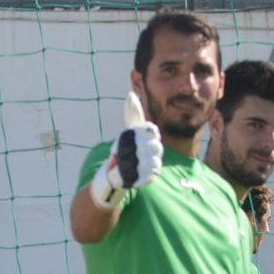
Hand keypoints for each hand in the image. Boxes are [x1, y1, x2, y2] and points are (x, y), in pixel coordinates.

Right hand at [90, 92, 162, 208]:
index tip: (146, 138)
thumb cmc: (126, 148)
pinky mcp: (134, 179)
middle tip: (144, 152)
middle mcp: (127, 148)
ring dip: (152, 163)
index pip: (152, 131)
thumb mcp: (130, 129)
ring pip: (156, 162)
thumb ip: (133, 113)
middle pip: (157, 147)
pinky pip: (154, 175)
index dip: (152, 136)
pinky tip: (143, 171)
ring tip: (143, 162)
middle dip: (154, 150)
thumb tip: (131, 94)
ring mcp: (130, 164)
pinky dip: (151, 174)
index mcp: (128, 134)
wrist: (115, 173)